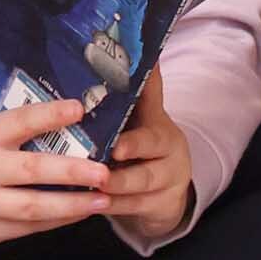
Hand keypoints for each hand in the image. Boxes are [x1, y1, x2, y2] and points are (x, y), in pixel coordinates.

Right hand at [0, 98, 106, 250]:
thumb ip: (13, 133)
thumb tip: (70, 125)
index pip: (19, 122)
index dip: (50, 115)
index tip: (79, 108)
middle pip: (32, 171)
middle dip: (72, 172)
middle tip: (104, 172)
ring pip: (32, 208)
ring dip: (71, 206)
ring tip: (103, 200)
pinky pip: (23, 230)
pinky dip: (53, 223)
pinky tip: (76, 215)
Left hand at [99, 64, 196, 244]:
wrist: (170, 186)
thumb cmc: (146, 143)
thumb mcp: (148, 117)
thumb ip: (144, 89)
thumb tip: (146, 49)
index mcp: (162, 131)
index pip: (152, 129)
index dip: (135, 139)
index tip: (116, 144)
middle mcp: (170, 159)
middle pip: (149, 165)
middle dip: (125, 168)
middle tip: (102, 167)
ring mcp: (167, 187)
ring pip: (139, 192)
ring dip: (114, 191)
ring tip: (90, 189)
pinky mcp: (160, 210)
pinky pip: (132, 211)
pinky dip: (111, 209)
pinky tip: (90, 206)